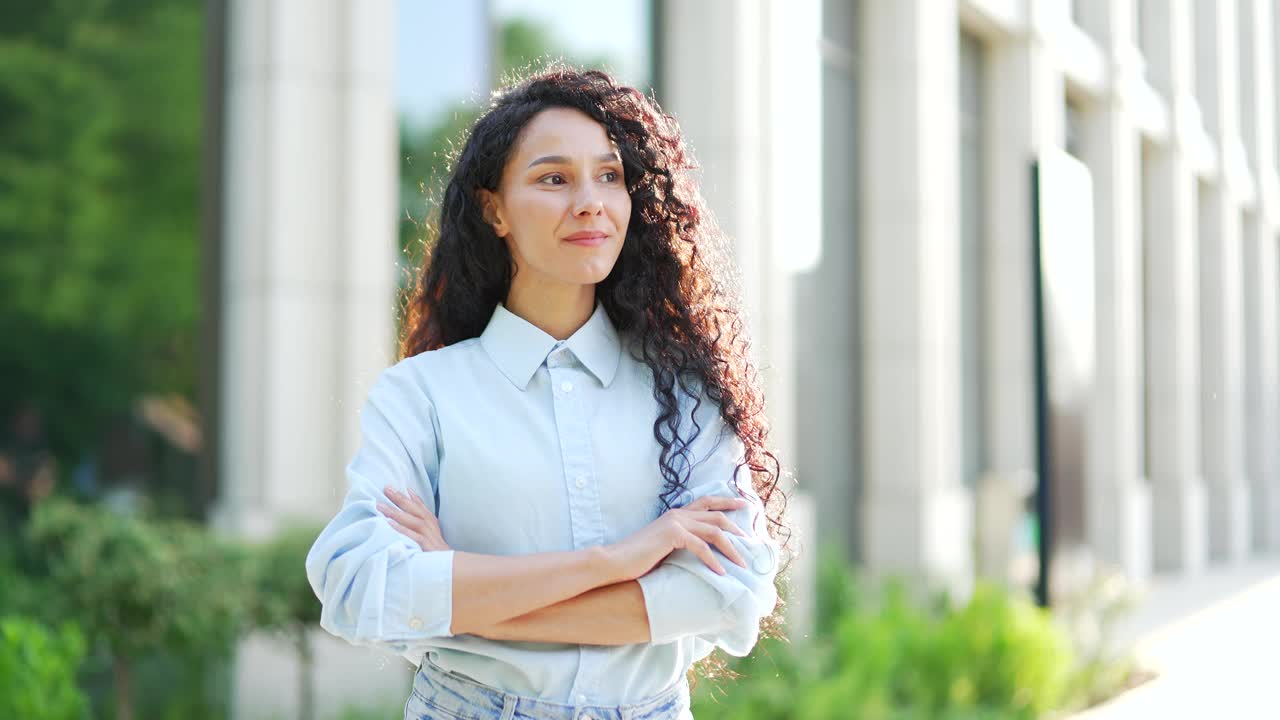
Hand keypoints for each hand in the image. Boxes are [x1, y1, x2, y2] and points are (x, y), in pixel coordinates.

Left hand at [377, 485, 450, 551]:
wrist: (450, 567)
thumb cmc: (436, 551)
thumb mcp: (431, 533)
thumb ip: (421, 518)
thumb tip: (409, 500)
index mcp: (432, 523)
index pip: (421, 507)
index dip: (410, 496)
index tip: (397, 487)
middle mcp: (431, 527)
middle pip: (415, 510)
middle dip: (400, 498)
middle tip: (386, 489)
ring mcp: (429, 537)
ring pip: (412, 521)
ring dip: (396, 512)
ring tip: (381, 506)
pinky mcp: (426, 547)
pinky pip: (412, 536)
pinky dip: (401, 529)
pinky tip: (389, 524)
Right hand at [605, 495, 750, 581]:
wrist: (615, 561)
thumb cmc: (637, 558)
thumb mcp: (663, 547)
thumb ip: (680, 543)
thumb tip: (699, 551)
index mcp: (676, 514)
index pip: (706, 503)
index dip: (727, 502)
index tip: (744, 505)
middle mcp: (678, 514)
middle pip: (716, 514)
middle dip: (736, 525)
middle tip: (751, 539)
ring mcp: (676, 522)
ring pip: (714, 531)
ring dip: (731, 548)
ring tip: (742, 563)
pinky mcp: (673, 534)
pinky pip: (701, 546)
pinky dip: (714, 560)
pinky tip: (721, 573)